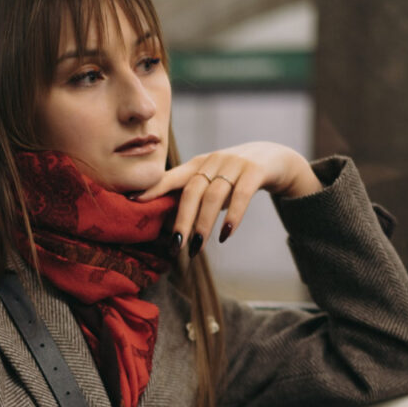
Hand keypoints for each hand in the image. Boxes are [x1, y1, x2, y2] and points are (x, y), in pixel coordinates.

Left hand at [135, 141, 322, 252]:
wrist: (276, 159)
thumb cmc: (235, 178)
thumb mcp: (212, 183)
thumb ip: (192, 197)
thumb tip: (167, 227)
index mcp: (197, 164)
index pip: (171, 176)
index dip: (152, 188)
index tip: (132, 201)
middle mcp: (213, 161)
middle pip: (192, 190)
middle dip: (181, 219)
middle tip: (175, 246)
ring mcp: (235, 164)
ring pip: (214, 196)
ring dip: (204, 224)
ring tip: (197, 248)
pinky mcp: (256, 170)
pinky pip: (241, 195)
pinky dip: (232, 216)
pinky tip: (226, 235)